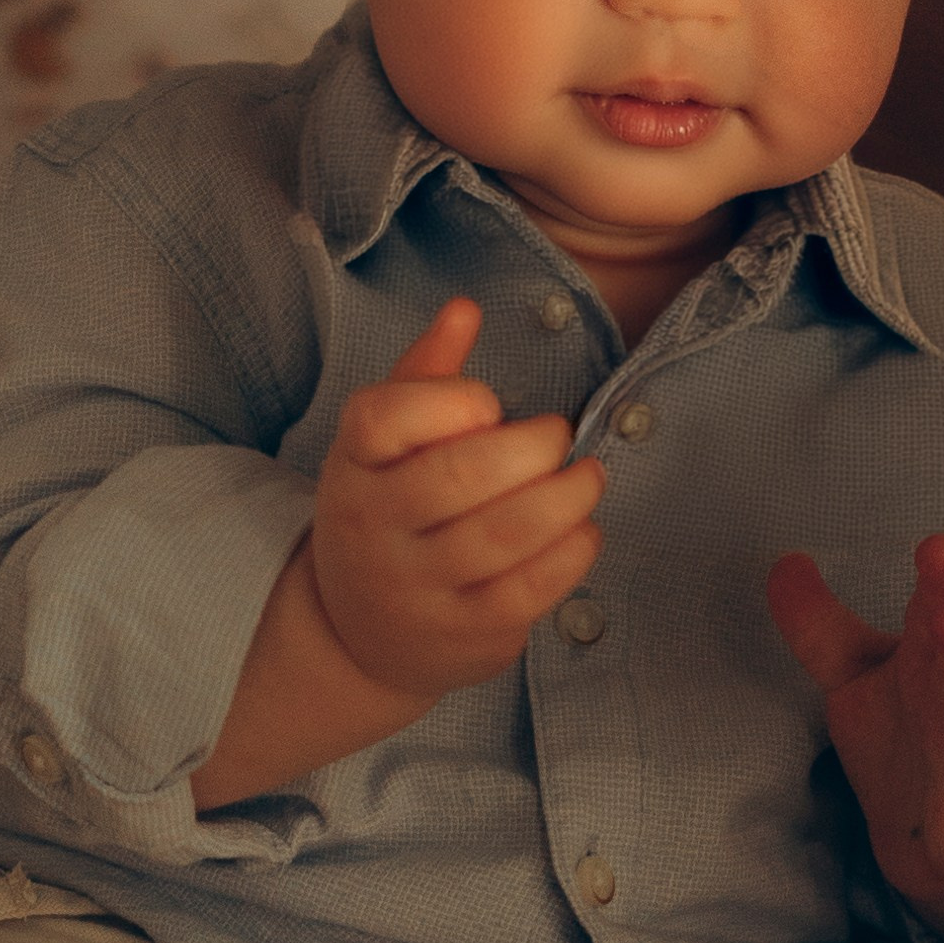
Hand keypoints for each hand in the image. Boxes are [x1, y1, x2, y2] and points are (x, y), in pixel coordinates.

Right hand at [311, 298, 603, 701]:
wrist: (359, 634)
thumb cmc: (390, 511)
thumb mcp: (384, 443)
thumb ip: (425, 373)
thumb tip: (465, 308)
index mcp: (354, 464)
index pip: (386, 416)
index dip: (454, 401)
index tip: (489, 407)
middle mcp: (374, 527)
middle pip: (460, 475)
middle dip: (533, 447)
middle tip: (561, 436)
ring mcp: (416, 587)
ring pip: (503, 535)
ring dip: (567, 497)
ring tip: (589, 477)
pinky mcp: (463, 633)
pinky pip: (529, 590)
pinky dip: (571, 552)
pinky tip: (583, 528)